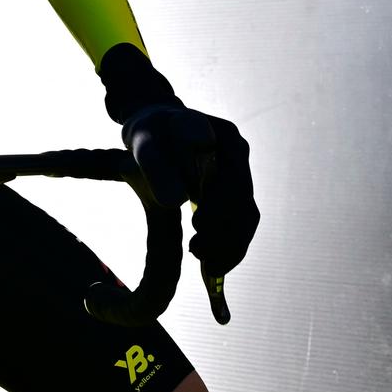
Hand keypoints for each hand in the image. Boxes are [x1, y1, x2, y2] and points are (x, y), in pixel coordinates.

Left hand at [99, 43, 258, 275]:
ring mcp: (240, 174)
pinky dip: (229, 246)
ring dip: (229, 245)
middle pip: (244, 201)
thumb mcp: (145, 144)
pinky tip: (211, 262)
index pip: (233, 178)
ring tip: (202, 259)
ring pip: (246, 217)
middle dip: (223, 233)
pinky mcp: (234, 193)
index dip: (219, 206)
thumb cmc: (149, 134)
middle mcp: (238, 154)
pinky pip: (240, 224)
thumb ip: (157, 166)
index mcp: (223, 135)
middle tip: (196, 250)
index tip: (196, 223)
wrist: (155, 130)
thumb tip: (176, 201)